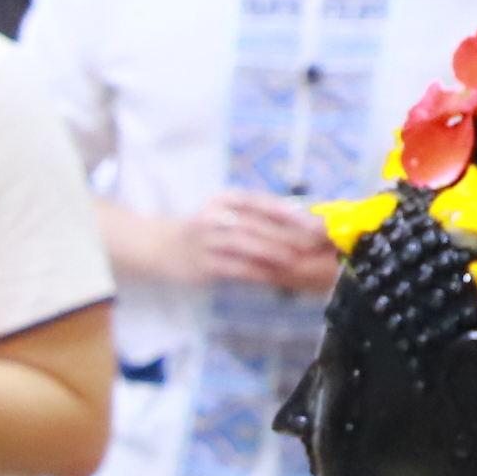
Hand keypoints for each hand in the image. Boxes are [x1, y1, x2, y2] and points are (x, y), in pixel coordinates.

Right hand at [190, 190, 340, 292]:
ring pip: (244, 243)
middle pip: (256, 223)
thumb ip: (260, 217)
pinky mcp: (202, 264)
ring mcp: (205, 240)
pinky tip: (274, 276)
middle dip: (287, 234)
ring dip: (273, 251)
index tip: (313, 222)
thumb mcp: (228, 215)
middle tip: (313, 245)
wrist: (163, 247)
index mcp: (224, 199)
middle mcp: (213, 215)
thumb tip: (305, 224)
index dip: (288, 211)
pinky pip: (234, 267)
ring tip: (296, 260)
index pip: (260, 202)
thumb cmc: (207, 231)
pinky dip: (256, 271)